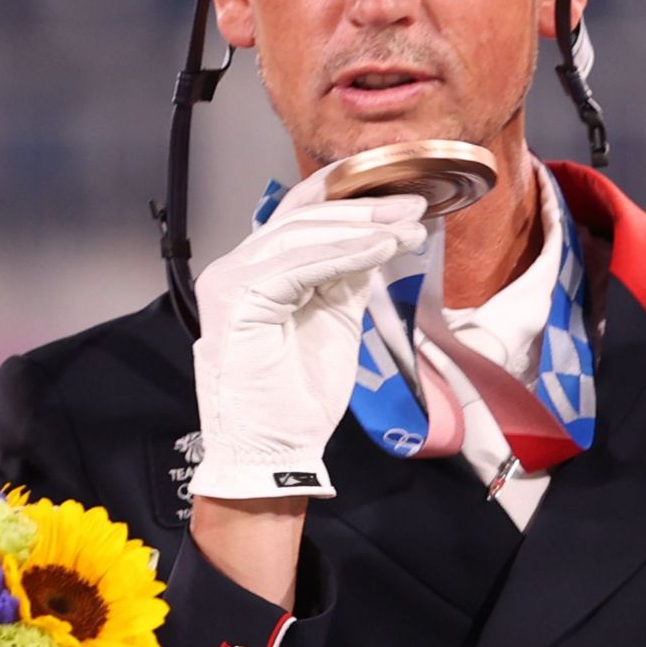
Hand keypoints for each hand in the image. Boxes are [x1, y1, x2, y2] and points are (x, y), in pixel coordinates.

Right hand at [189, 167, 427, 500]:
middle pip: (301, 219)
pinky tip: (381, 250)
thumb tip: (379, 237)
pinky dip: (344, 255)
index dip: (348, 198)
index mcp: (256, 271)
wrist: (271, 451)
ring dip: (361, 230)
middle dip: (364, 210)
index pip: (298, 217)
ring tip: (406, 228)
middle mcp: (235, 268)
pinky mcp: (237, 300)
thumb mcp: (334, 320)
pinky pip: (298, 266)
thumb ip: (346, 277)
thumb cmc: (296, 397)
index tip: (402, 196)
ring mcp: (230, 281)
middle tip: (415, 208)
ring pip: (301, 237)